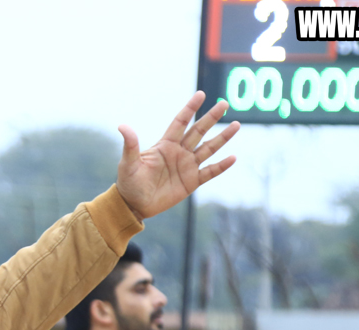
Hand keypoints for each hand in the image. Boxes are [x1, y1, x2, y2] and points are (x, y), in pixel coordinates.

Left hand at [116, 92, 238, 220]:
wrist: (134, 205)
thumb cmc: (128, 182)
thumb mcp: (128, 163)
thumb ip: (130, 145)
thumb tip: (122, 126)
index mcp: (165, 145)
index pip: (180, 122)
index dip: (190, 109)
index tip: (201, 94)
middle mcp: (179, 152)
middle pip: (198, 131)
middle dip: (211, 118)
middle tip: (224, 104)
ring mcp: (187, 166)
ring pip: (208, 148)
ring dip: (222, 138)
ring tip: (236, 125)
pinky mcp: (191, 182)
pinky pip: (210, 172)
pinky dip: (221, 166)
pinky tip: (233, 157)